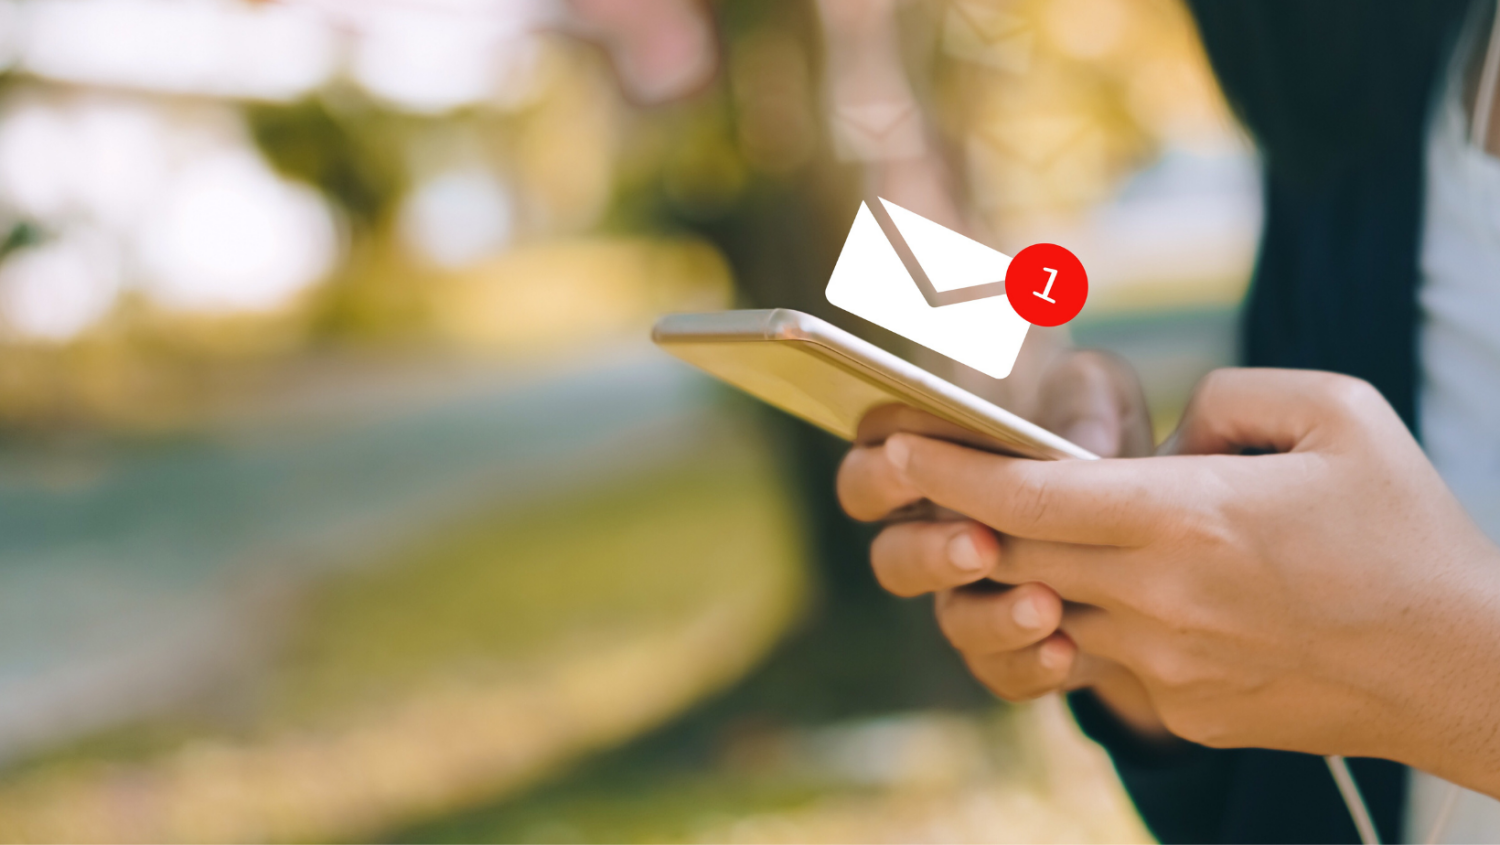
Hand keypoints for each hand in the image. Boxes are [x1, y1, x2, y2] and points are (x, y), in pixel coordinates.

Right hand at [840, 350, 1168, 737]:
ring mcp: (972, 598)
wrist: (1148, 518)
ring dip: (989, 617)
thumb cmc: (1093, 430)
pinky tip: (1065, 649)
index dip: (880, 462)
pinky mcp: (1017, 648)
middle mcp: (936, 537)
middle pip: (890, 557)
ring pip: (951, 623)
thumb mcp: (1097, 394)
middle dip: (927, 552)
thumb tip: (1083, 442)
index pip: (869, 465)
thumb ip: (1085, 397)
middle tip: (978, 544)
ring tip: (1043, 604)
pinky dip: (1030, 665)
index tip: (911, 454)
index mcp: (927, 464)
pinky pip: (1004, 672)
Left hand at [853, 368, 1499, 796]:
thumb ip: (1228, 397)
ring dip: (1015, 574)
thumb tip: (1165, 438)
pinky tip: (1103, 590)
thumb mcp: (1338, 414)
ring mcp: (1164, 666)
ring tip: (1010, 535)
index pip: (1025, 494)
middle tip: (917, 482)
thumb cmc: (1409, 531)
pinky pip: (1099, 659)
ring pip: (1044, 612)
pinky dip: (1083, 620)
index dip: (948, 469)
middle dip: (957, 516)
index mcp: (1187, 516)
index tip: (894, 449)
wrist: (1466, 669)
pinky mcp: (1181, 712)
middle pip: (1013, 553)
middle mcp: (1158, 597)